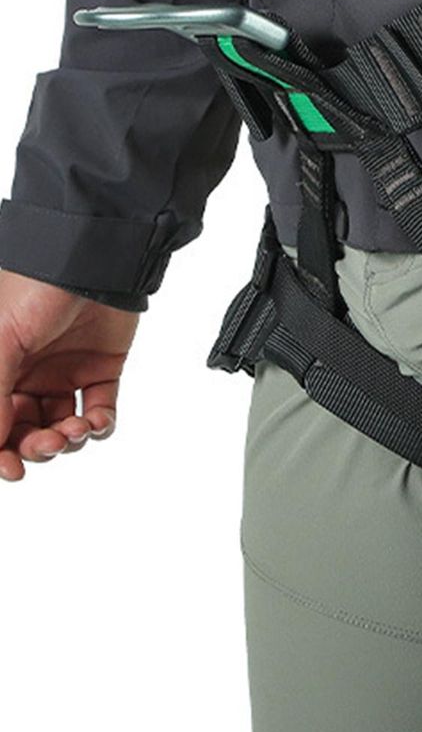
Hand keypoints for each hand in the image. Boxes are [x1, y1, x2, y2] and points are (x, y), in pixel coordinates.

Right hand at [0, 270, 138, 481]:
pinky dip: (101, 424)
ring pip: (62, 425)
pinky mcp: (102, 367)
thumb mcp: (0, 343)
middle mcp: (26, 374)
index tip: (12, 470)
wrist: (93, 262)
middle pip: (25, 429)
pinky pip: (100, 408)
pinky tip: (98, 422)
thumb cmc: (36, 290)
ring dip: (68, 438)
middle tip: (48, 444)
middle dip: (35, 446)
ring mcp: (64, 371)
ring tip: (75, 430)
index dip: (0, 451)